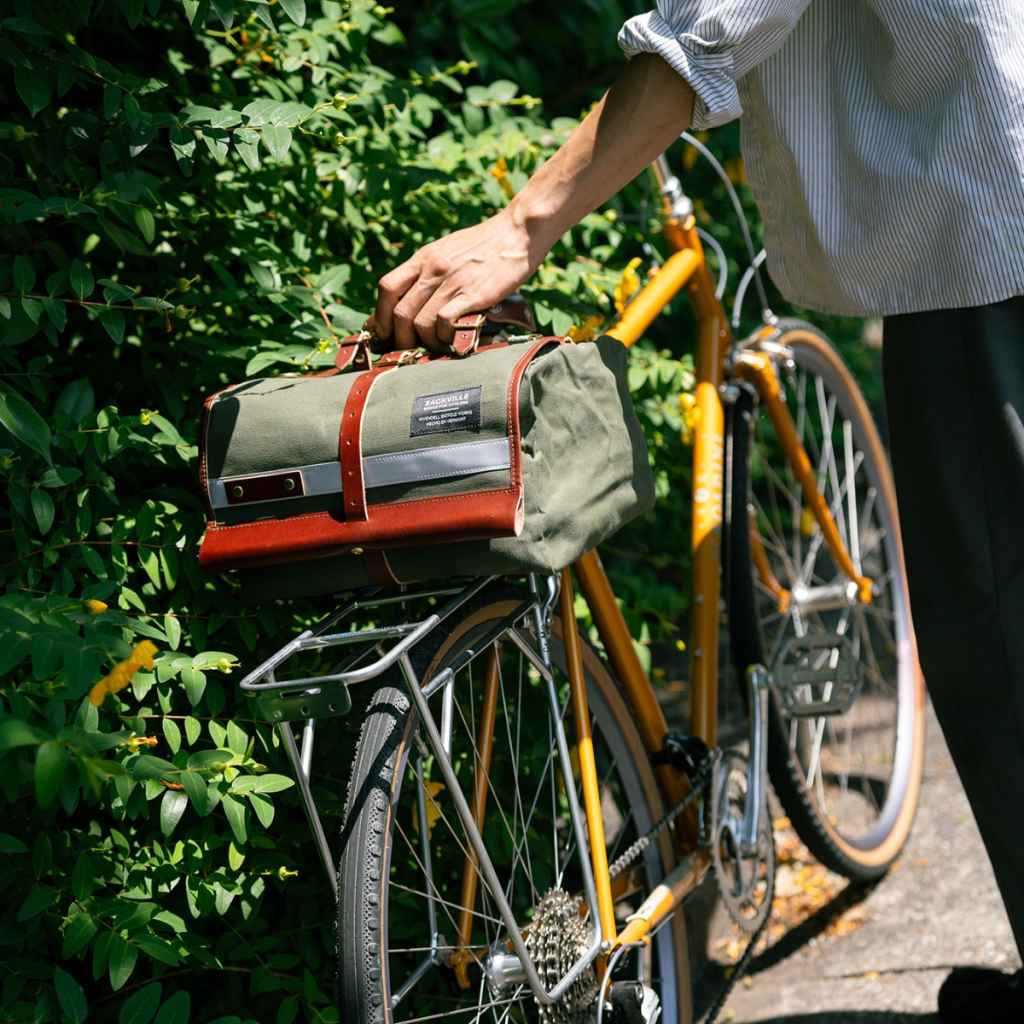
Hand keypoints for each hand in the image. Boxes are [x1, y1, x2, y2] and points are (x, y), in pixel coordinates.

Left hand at [372, 207, 546, 350]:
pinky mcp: (473, 295)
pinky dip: (443, 337)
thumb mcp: (448, 250)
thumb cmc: (485, 245)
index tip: (385, 331)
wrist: (517, 233)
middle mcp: (433, 269)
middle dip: (399, 338)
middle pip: (399, 312)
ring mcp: (452, 282)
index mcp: (424, 257)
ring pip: (419, 322)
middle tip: (408, 349)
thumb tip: (412, 296)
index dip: (380, 315)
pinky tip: (451, 340)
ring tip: (433, 346)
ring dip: (423, 341)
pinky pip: (444, 322)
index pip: (386, 287)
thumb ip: (428, 270)